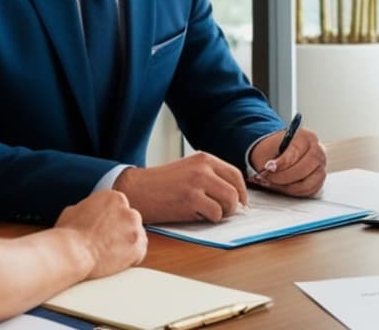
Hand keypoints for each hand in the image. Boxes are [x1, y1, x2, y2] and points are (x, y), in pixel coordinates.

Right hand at [55, 189, 146, 279]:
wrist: (72, 253)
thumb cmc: (69, 234)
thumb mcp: (75, 210)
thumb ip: (90, 208)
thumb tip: (90, 211)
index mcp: (114, 198)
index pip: (120, 208)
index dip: (111, 222)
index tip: (104, 230)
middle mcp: (128, 210)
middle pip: (130, 221)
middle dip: (121, 231)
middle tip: (106, 242)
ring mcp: (135, 228)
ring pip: (136, 235)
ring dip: (127, 243)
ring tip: (109, 251)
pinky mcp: (138, 246)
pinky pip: (140, 252)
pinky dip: (131, 257)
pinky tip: (116, 259)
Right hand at [113, 153, 247, 223]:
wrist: (136, 189)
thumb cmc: (162, 183)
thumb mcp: (188, 169)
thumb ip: (210, 176)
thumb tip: (235, 195)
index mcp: (204, 159)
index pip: (235, 175)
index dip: (242, 192)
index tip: (242, 203)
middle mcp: (203, 169)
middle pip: (235, 191)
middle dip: (233, 207)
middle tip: (225, 213)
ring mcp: (197, 184)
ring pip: (228, 204)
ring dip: (221, 214)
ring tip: (206, 213)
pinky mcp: (190, 200)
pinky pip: (214, 214)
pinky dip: (208, 219)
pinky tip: (194, 215)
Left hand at [249, 128, 326, 196]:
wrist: (281, 154)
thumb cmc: (276, 150)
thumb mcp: (268, 148)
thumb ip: (269, 157)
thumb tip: (270, 168)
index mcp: (306, 138)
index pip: (296, 151)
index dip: (282, 162)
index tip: (269, 168)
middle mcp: (317, 152)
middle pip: (304, 168)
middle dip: (283, 177)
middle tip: (267, 177)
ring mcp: (320, 167)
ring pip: (307, 184)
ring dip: (287, 187)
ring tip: (272, 183)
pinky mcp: (318, 181)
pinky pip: (308, 191)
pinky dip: (292, 192)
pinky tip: (281, 186)